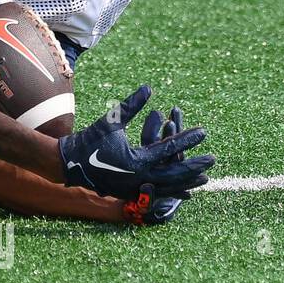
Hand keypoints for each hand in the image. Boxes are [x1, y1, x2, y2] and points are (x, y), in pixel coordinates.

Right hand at [57, 86, 213, 200]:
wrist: (70, 163)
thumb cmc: (90, 139)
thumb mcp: (112, 121)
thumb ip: (132, 106)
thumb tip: (149, 87)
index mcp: (135, 159)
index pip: (168, 148)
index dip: (187, 138)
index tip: (203, 131)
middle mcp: (138, 178)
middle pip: (174, 173)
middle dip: (195, 165)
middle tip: (213, 158)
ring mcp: (135, 189)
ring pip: (169, 188)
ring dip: (187, 182)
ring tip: (205, 177)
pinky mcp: (131, 194)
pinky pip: (158, 195)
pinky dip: (173, 192)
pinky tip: (186, 192)